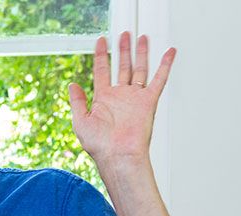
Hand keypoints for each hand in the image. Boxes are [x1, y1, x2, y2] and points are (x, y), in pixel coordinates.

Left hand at [69, 32, 175, 164]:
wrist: (118, 156)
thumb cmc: (99, 145)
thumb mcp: (80, 121)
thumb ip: (77, 101)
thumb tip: (72, 84)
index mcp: (103, 99)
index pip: (102, 71)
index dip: (101, 55)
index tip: (101, 41)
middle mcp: (119, 96)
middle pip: (122, 67)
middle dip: (122, 50)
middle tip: (124, 35)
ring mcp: (134, 98)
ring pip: (139, 69)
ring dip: (140, 53)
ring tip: (140, 37)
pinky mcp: (148, 101)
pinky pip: (159, 79)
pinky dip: (165, 65)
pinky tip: (168, 52)